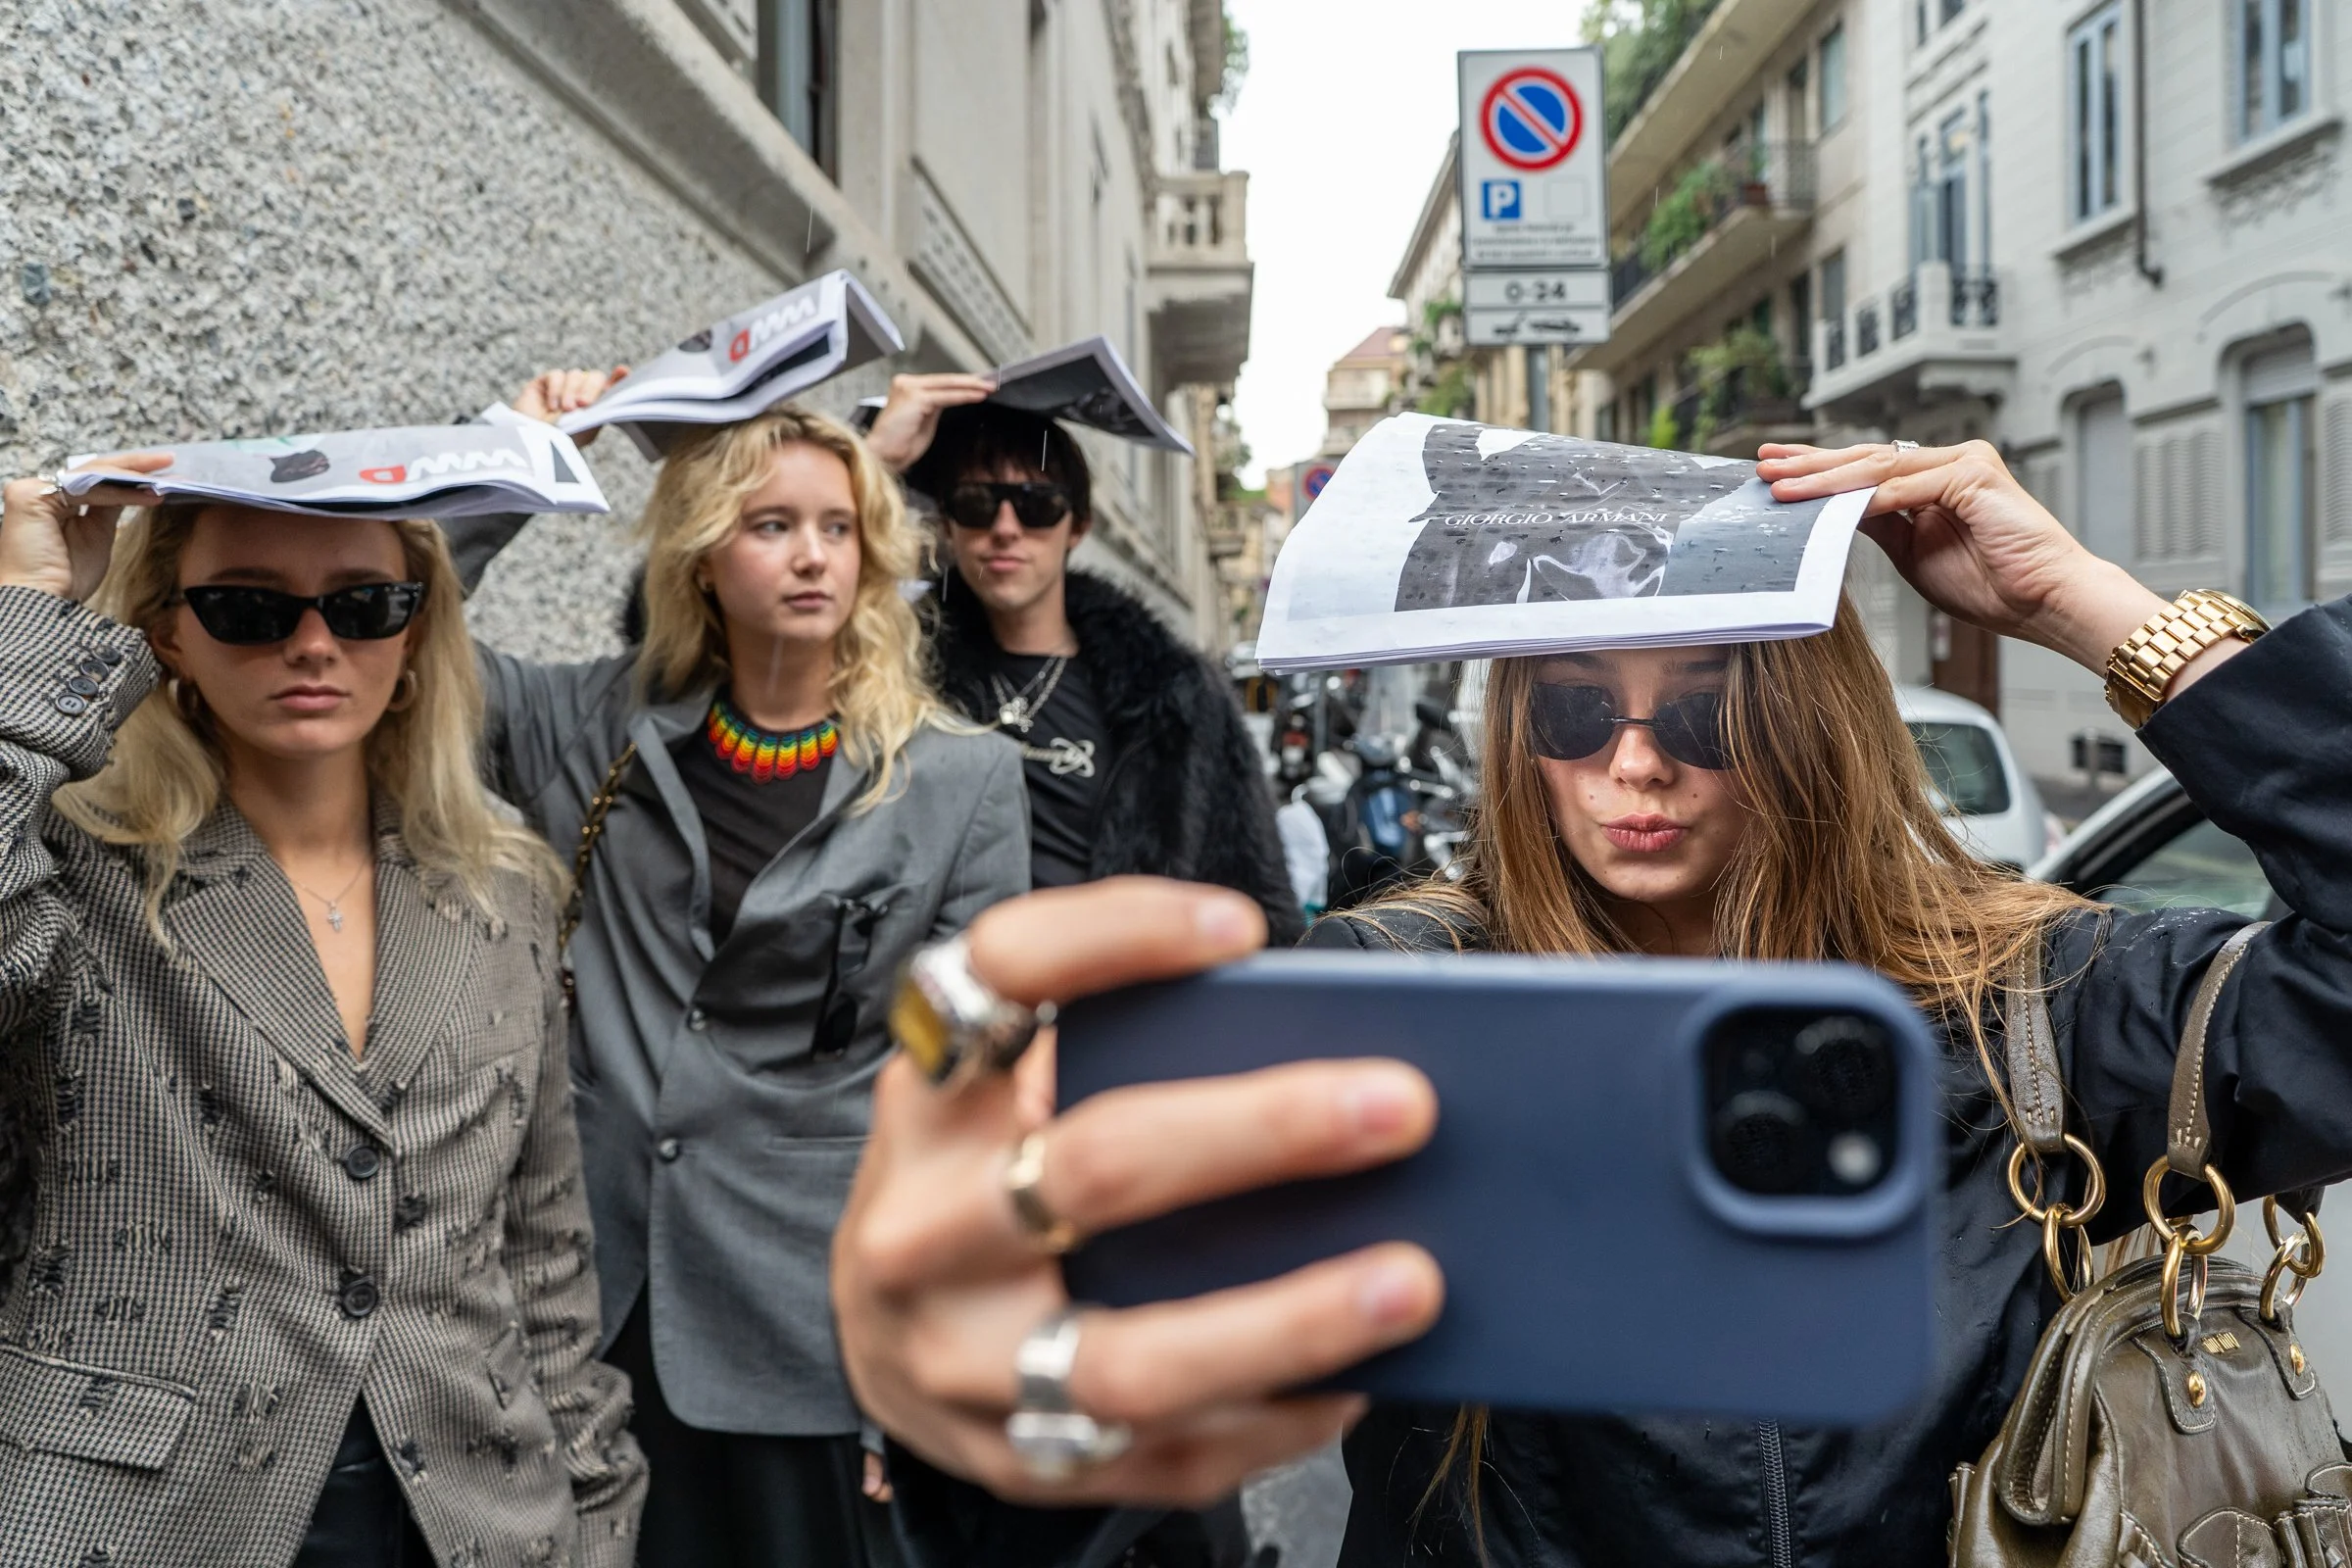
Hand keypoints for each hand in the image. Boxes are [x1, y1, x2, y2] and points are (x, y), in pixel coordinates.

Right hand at [0, 454, 172, 601]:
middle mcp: (39, 492)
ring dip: (133, 477)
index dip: (127, 473)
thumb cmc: (66, 579)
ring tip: (168, 479)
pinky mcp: (30, 497)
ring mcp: (32, 491)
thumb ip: (109, 508)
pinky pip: (86, 489)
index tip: (164, 472)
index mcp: (52, 501)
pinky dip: (121, 492)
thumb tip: (134, 488)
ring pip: (92, 476)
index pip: (94, 478)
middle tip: (169, 461)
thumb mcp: (97, 536)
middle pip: (92, 471)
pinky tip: (150, 495)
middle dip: (134, 465)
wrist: (43, 604)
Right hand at [513, 366, 628, 445]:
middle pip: (594, 377)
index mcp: (596, 405)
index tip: (623, 372)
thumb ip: (604, 408)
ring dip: (571, 392)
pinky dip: (556, 390)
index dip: (618, 378)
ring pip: (576, 375)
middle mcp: (581, 393)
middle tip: (583, 405)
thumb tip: (618, 388)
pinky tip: (552, 406)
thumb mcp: (588, 428)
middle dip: (591, 390)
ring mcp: (563, 387)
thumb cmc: (561, 441)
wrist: (531, 444)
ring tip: (565, 410)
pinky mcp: (544, 383)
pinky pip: (557, 376)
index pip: (611, 386)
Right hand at [833, 878, 1443, 1508]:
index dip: (1116, 935)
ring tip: (1410, 1280)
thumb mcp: (1003, 1091)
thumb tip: (1321, 1037)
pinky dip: (1272, 1418)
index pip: (996, 976)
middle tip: (1399, 1106)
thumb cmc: (981, 1177)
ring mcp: (959, 1356)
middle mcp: (925, 1224)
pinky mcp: (1008, 1459)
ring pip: (1129, 1356)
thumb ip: (1115, 1052)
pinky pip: (1159, 1455)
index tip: (1238, 927)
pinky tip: (1354, 1377)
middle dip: (1262, 1132)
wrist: (879, 1332)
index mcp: (931, 1097)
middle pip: (1095, 1166)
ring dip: (1289, 1321)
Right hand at [863, 373, 996, 473]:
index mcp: (907, 388)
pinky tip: (978, 396)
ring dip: (971, 386)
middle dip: (971, 381)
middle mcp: (906, 383)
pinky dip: (964, 396)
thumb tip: (954, 398)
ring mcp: (909, 388)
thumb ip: (936, 407)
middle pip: (945, 380)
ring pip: (947, 385)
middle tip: (992, 382)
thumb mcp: (924, 421)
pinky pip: (946, 396)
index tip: (982, 384)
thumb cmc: (900, 446)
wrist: (882, 457)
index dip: (962, 383)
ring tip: (990, 388)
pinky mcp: (915, 398)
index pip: (940, 383)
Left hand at [1758, 440, 2171, 672]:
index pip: (1865, 470)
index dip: (1818, 471)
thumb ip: (1879, 527)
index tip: (1776, 473)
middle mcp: (1948, 462)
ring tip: (1782, 485)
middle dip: (1810, 464)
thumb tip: (1834, 514)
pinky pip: (1904, 487)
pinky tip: (1829, 505)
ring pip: (1877, 468)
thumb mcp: (1914, 555)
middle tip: (1763, 464)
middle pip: (1865, 459)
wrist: (2044, 601)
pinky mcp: (1973, 474)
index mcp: (1934, 480)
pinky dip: (1865, 498)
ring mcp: (1962, 463)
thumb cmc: (1991, 585)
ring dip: (1825, 478)